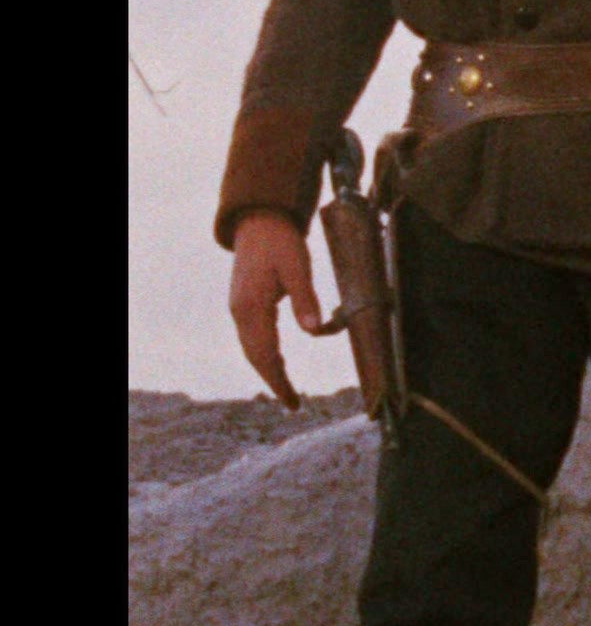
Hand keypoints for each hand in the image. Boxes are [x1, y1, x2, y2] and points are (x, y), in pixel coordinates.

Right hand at [227, 214, 326, 407]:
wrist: (259, 222)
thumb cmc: (281, 242)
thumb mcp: (298, 267)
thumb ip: (306, 299)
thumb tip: (316, 332)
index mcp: (252, 307)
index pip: (264, 354)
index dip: (278, 379)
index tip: (291, 401)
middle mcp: (241, 312)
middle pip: (256, 356)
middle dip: (274, 380)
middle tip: (293, 404)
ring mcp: (241, 308)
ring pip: (253, 348)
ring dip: (270, 368)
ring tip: (288, 389)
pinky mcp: (246, 303)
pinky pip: (255, 336)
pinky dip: (266, 353)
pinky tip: (280, 360)